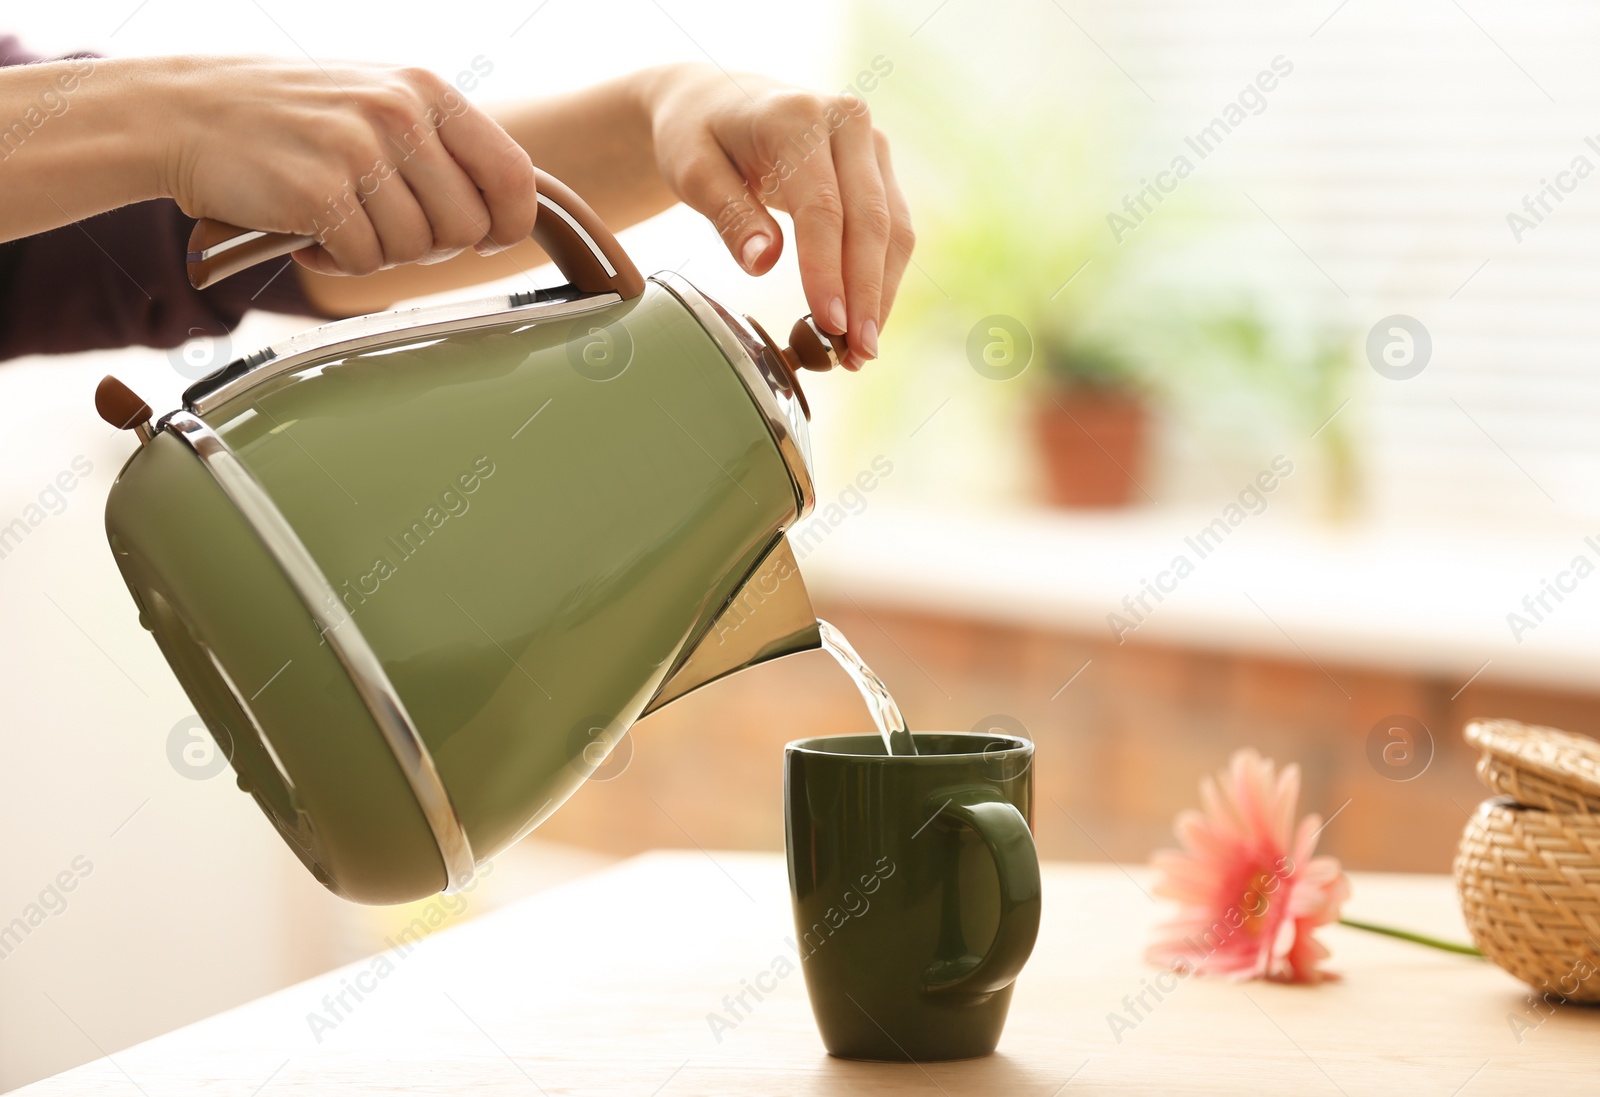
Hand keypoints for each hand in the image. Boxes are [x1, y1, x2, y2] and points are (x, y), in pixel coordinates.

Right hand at [157, 57, 537, 276]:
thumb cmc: (288, 117)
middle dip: (431, 246)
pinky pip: (365, 263)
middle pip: (465, 227)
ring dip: (377, 253)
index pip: (513, 174)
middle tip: (386, 230)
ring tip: (339, 223)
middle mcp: (399, 114)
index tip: (485, 239)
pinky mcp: (319, 193)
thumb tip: (504, 209)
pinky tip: (310, 235)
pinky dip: (339, 264)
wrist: (182, 112)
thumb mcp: (376, 100)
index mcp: (425, 89)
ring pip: (414, 250)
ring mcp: (358, 151)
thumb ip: (439, 144)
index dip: (507, 223)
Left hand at [644, 65, 914, 369]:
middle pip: (870, 221)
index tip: (829, 324)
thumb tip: (762, 262)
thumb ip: (727, 213)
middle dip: (866, 294)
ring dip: (881, 294)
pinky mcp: (879, 168)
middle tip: (856, 354)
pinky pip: (892, 229)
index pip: (823, 207)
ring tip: (860, 352)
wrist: (718, 101)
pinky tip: (864, 320)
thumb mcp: (691, 169)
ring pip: (893, 229)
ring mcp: (870, 144)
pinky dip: (881, 279)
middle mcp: (846, 122)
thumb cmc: (698, 135)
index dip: (829, 270)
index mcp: (797, 116)